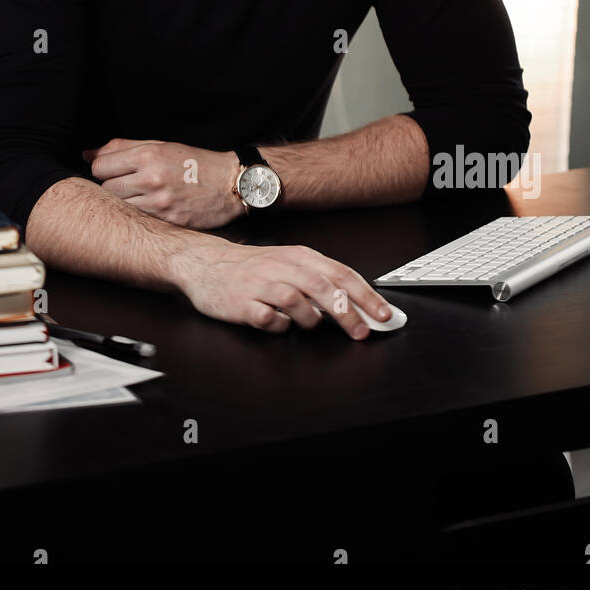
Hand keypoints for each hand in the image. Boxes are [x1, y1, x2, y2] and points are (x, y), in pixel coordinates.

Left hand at [83, 137, 243, 228]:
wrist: (231, 183)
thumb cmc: (195, 162)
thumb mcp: (161, 145)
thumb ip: (122, 147)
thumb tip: (87, 154)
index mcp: (148, 154)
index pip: (100, 166)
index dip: (105, 169)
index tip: (116, 170)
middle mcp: (151, 178)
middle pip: (106, 188)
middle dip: (114, 186)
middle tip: (132, 184)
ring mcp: (159, 203)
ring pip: (119, 206)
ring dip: (126, 202)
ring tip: (144, 196)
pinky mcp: (167, 222)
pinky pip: (137, 220)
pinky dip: (140, 215)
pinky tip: (154, 208)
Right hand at [173, 239, 393, 338]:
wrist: (205, 263)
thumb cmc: (252, 267)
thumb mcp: (288, 264)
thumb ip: (320, 280)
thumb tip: (357, 304)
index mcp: (299, 256)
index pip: (340, 273)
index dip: (365, 295)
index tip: (384, 315)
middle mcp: (281, 267)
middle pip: (322, 288)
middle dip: (347, 313)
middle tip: (362, 332)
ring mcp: (260, 285)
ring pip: (296, 301)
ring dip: (310, 319)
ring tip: (311, 326)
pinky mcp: (241, 303)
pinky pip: (266, 318)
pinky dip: (278, 326)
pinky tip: (279, 325)